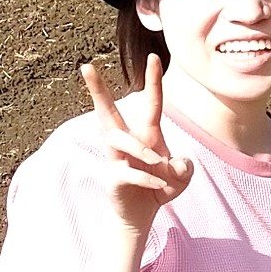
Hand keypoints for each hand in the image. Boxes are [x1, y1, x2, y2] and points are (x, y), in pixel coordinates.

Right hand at [80, 57, 193, 237]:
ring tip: (158, 161)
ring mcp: (117, 158)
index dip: (153, 80)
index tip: (154, 56)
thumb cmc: (160, 188)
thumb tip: (179, 163)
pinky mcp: (113, 177)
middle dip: (97, 89)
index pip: (151, 103)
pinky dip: (146, 178)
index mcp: (147, 134)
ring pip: (117, 139)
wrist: (141, 215)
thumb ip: (185, 169)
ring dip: (140, 148)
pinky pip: (126, 171)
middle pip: (107, 111)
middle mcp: (128, 141)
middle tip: (85, 67)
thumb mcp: (180, 179)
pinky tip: (159, 185)